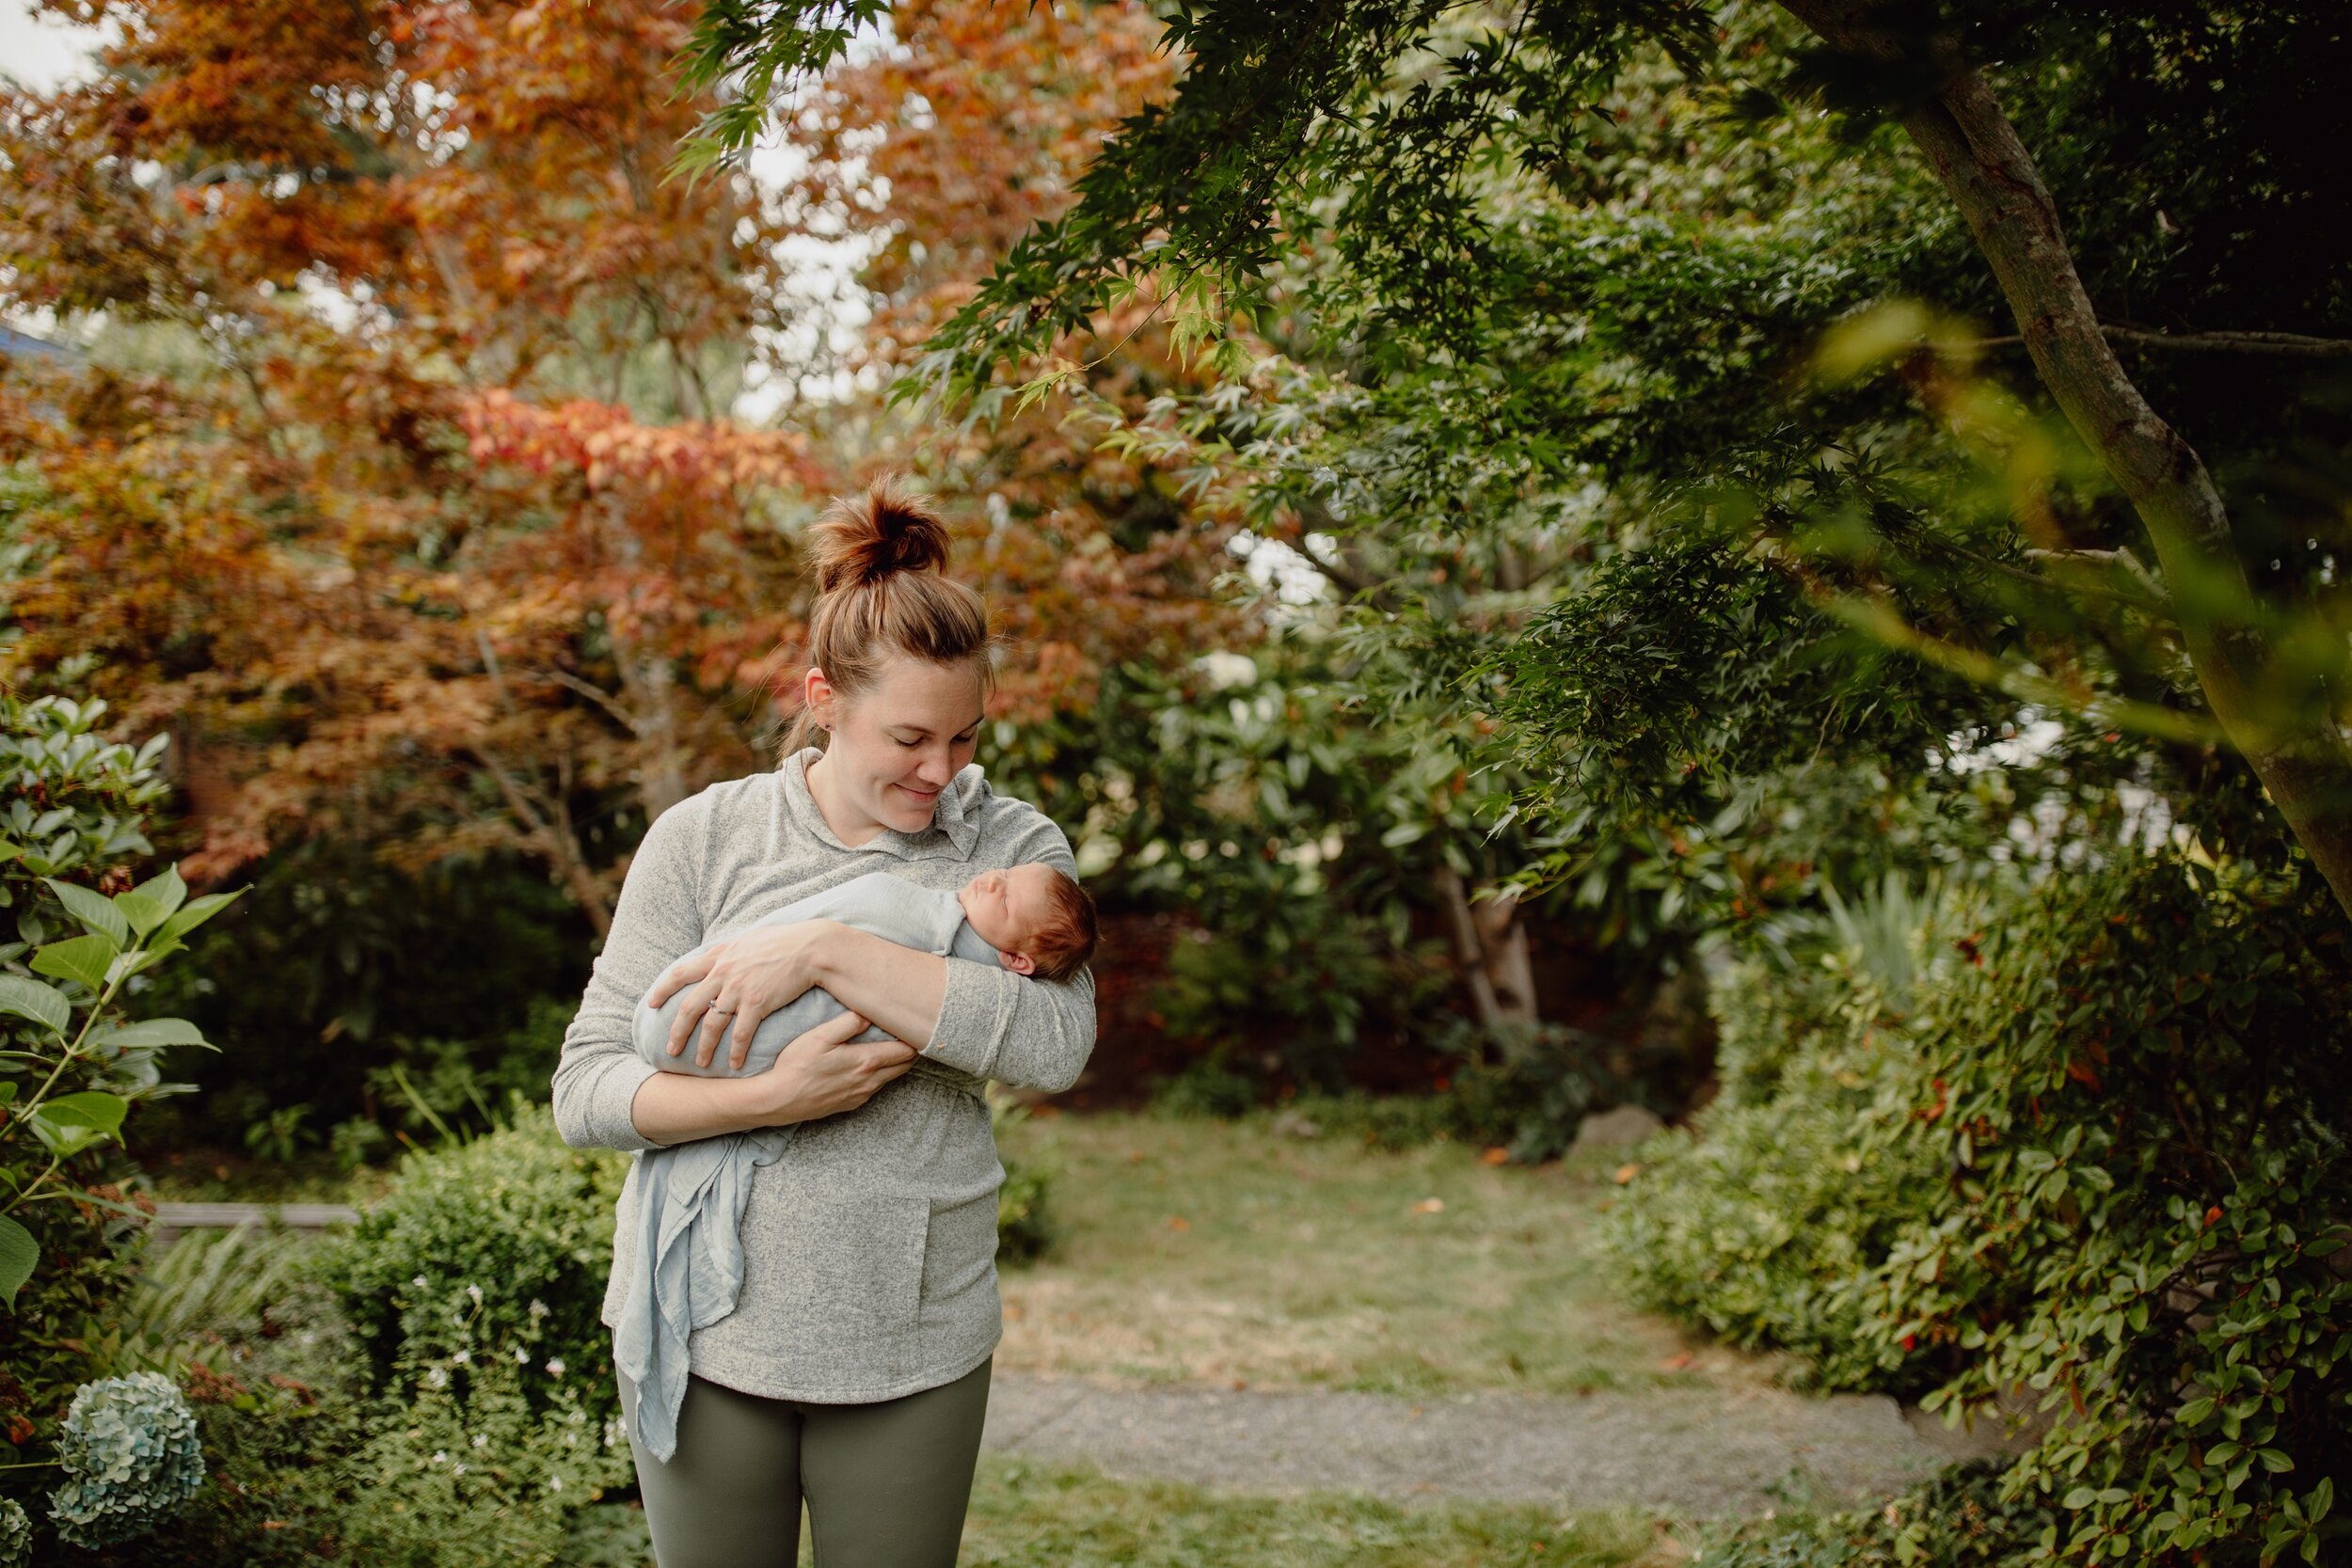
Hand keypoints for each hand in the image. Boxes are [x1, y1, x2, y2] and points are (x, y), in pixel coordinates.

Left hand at [649, 919, 840, 1070]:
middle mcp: (723, 973)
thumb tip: (720, 955)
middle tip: (671, 1050)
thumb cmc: (784, 942)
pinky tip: (734, 1064)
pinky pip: (741, 1033)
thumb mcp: (748, 939)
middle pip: (690, 1007)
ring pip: (712, 1025)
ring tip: (701, 1064)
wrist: (810, 947)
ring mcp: (739, 989)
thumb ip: (730, 951)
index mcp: (718, 956)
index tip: (651, 1004)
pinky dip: (736, 1051)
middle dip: (677, 1031)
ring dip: (704, 1047)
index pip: (680, 973)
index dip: (663, 990)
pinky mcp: (758, 1003)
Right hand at [756, 1007, 917, 1122]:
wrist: (778, 1099)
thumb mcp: (820, 1036)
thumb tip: (870, 1013)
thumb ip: (848, 1023)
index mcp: (867, 1062)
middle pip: (904, 1067)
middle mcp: (869, 1082)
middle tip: (906, 1034)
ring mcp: (860, 1096)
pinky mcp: (850, 1105)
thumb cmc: (797, 1065)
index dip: (913, 1038)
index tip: (913, 1026)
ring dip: (894, 1064)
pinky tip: (867, 1066)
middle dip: (909, 1051)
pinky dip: (879, 1076)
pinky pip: (874, 1089)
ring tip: (889, 1046)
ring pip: (890, 1078)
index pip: (906, 1052)